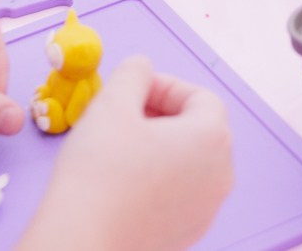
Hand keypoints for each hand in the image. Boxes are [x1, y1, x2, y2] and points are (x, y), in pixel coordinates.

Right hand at [17, 57, 232, 250]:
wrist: (80, 247)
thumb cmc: (97, 174)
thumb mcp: (111, 104)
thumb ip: (133, 73)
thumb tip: (142, 69)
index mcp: (214, 139)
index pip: (199, 97)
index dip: (162, 86)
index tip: (129, 91)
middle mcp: (221, 176)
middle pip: (196, 130)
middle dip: (160, 116)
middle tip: (119, 118)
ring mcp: (206, 211)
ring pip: (186, 164)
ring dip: (156, 149)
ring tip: (115, 150)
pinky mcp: (185, 237)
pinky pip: (176, 197)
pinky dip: (154, 183)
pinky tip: (118, 186)